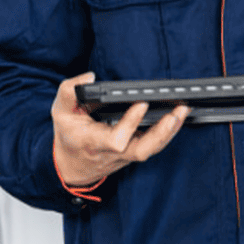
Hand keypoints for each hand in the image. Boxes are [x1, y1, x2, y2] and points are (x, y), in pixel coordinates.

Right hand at [51, 72, 189, 187]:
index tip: (141, 103)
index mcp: (93, 142)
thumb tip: (89, 78)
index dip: (129, 124)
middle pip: (141, 150)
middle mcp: (112, 152)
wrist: (71, 165)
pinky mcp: (134, 153)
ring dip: (170, 131)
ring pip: (151, 149)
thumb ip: (69, 92)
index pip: (115, 140)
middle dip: (161, 132)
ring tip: (182, 110)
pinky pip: (154, 146)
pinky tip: (178, 116)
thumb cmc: (69, 135)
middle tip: (176, 112)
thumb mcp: (60, 112)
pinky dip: (168, 132)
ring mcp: (126, 155)